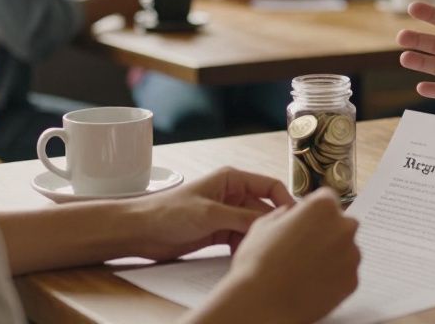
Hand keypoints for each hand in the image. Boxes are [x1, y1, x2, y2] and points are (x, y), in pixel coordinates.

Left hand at [124, 166, 292, 261]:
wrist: (140, 231)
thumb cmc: (169, 212)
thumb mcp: (210, 214)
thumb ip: (241, 218)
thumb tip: (271, 223)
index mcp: (232, 179)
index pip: (269, 185)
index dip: (285, 200)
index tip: (294, 219)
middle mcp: (233, 194)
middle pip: (264, 208)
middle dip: (270, 224)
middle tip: (277, 242)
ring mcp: (226, 214)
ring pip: (253, 225)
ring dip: (257, 238)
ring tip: (260, 251)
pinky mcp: (219, 232)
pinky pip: (241, 238)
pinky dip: (245, 247)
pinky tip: (245, 256)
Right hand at [210, 189, 359, 323]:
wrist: (262, 304)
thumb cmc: (258, 263)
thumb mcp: (263, 225)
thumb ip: (285, 214)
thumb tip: (291, 213)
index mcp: (323, 207)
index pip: (326, 199)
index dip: (313, 211)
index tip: (304, 222)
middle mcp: (343, 227)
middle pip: (339, 224)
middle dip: (325, 232)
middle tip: (304, 249)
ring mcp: (352, 255)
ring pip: (345, 249)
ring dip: (331, 255)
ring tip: (305, 270)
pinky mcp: (353, 280)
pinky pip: (345, 273)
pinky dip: (333, 277)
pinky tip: (312, 283)